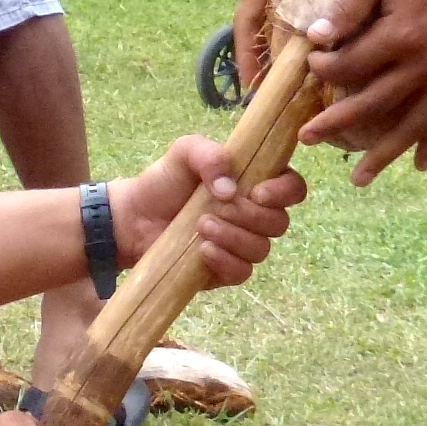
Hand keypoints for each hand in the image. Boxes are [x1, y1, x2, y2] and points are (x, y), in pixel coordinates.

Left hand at [111, 137, 308, 287]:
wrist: (134, 217)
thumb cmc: (164, 182)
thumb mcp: (183, 153)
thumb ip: (208, 154)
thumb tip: (230, 187)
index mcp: (254, 183)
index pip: (292, 188)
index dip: (285, 191)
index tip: (257, 192)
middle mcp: (255, 216)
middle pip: (279, 223)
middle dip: (249, 216)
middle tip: (216, 207)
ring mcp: (242, 245)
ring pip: (261, 249)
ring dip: (233, 237)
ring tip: (201, 225)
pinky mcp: (226, 270)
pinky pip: (242, 272)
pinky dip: (225, 261)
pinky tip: (203, 249)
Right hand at [229, 0, 383, 86]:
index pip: (251, 24)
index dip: (250, 58)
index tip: (252, 92)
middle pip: (283, 33)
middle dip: (284, 68)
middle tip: (293, 104)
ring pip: (316, 28)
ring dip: (320, 56)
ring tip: (331, 92)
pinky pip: (348, 11)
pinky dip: (351, 34)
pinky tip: (364, 59)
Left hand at [298, 0, 426, 178]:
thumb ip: (347, 4)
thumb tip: (315, 37)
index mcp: (399, 36)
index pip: (349, 68)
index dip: (323, 71)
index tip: (309, 67)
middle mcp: (425, 64)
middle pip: (373, 105)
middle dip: (336, 124)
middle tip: (305, 139)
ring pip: (410, 125)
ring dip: (384, 153)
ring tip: (359, 178)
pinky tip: (419, 164)